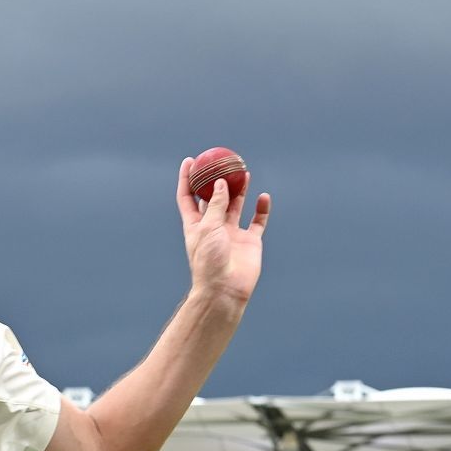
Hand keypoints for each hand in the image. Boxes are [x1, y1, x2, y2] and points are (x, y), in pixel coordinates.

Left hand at [175, 159, 268, 305]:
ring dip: (239, 190)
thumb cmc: (209, 261)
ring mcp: (232, 234)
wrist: (225, 289)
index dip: (186, 179)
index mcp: (195, 225)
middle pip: (213, 198)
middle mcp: (213, 227)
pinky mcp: (250, 242)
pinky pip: (257, 222)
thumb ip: (215, 205)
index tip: (190, 161)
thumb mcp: (208, 228)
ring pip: (236, 206)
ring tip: (244, 173)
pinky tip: (263, 197)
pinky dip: (261, 209)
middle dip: (217, 180)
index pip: (187, 197)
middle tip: (223, 162)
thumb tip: (220, 183)